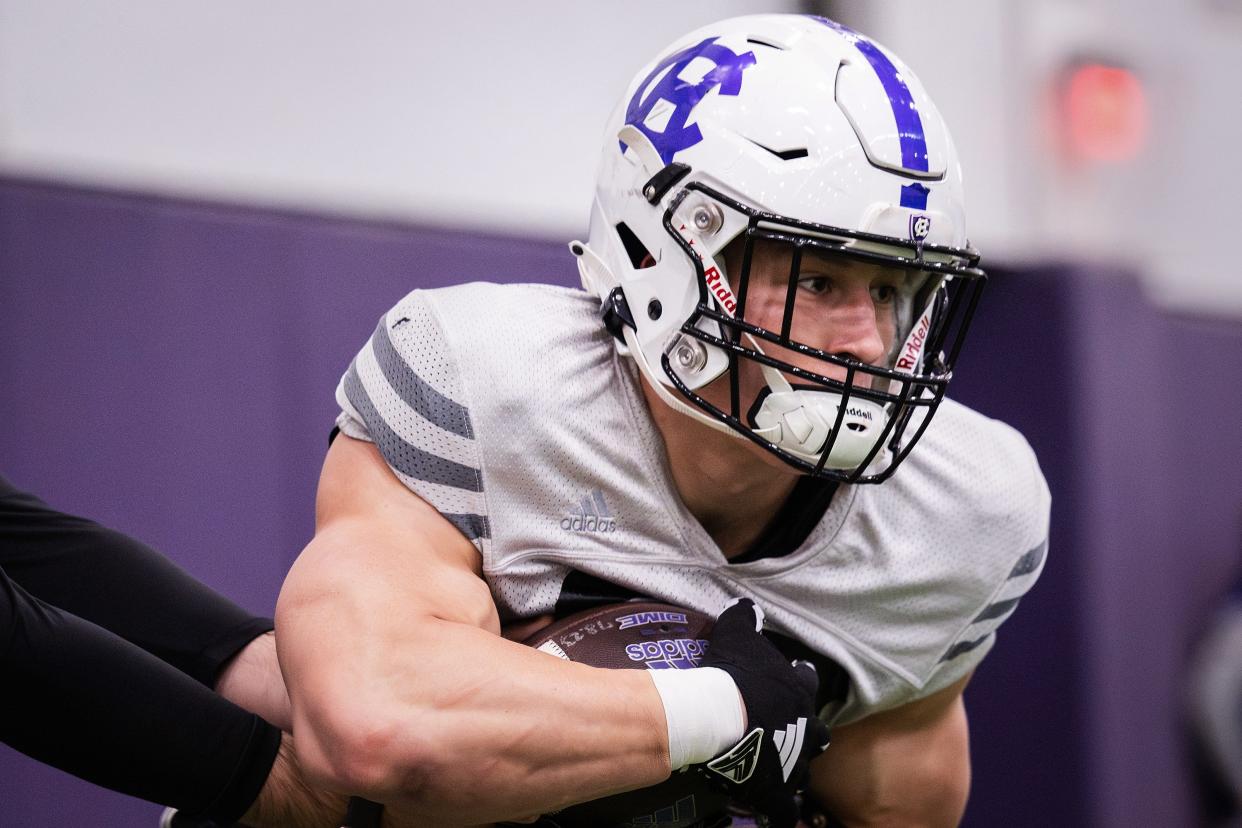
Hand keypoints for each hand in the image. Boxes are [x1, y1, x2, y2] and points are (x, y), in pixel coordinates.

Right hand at [695, 599, 829, 827]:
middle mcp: (804, 727)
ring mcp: (793, 762)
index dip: (799, 679)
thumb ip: (744, 619)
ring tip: (783, 770)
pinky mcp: (776, 790)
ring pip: (803, 770)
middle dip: (808, 733)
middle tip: (793, 732)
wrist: (720, 715)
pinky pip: (784, 808)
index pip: (806, 681)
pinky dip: (781, 810)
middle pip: (817, 733)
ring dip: (794, 769)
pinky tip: (777, 811)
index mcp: (797, 691)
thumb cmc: (731, 673)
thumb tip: (747, 604)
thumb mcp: (736, 634)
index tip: (795, 677)